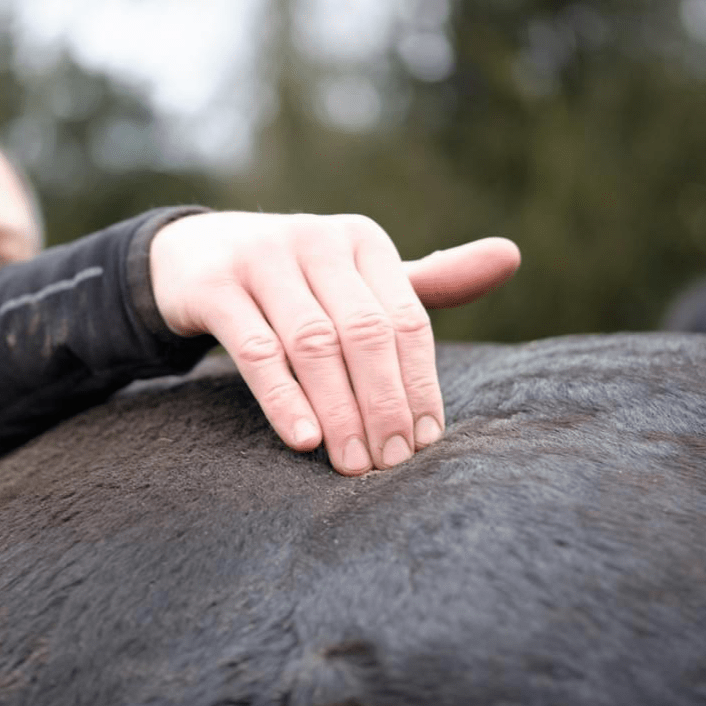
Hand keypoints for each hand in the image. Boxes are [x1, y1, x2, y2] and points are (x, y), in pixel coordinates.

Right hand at [150, 212, 519, 475]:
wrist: (194, 255)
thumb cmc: (292, 278)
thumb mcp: (354, 276)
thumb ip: (423, 283)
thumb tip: (510, 257)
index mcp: (361, 241)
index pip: (406, 319)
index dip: (420, 385)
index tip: (425, 443)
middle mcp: (316, 240)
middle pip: (365, 333)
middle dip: (385, 405)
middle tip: (391, 464)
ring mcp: (262, 259)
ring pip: (313, 344)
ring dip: (339, 411)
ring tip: (352, 465)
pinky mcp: (215, 285)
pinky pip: (256, 349)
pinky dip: (283, 398)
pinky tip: (305, 439)